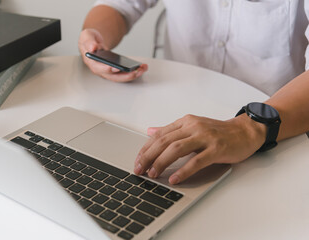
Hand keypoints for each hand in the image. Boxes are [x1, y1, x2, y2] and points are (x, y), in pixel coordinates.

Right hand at [78, 28, 147, 81]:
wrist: (94, 42)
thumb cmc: (90, 40)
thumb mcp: (86, 36)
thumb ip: (88, 41)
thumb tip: (92, 48)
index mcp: (92, 62)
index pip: (99, 68)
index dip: (107, 69)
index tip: (116, 68)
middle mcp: (100, 70)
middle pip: (113, 77)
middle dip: (125, 76)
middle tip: (136, 71)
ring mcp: (108, 72)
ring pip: (120, 77)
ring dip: (132, 75)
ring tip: (143, 68)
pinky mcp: (115, 71)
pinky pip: (124, 74)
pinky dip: (133, 71)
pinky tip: (142, 67)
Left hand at [134, 114, 265, 183]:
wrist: (245, 131)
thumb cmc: (218, 132)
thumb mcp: (192, 127)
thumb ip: (171, 130)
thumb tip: (150, 131)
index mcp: (185, 122)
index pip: (159, 135)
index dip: (145, 148)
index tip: (137, 161)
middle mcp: (193, 127)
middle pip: (164, 141)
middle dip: (148, 156)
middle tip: (139, 169)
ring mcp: (205, 137)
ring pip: (177, 149)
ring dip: (162, 162)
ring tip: (153, 174)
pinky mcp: (216, 149)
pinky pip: (196, 161)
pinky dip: (183, 170)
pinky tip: (175, 179)